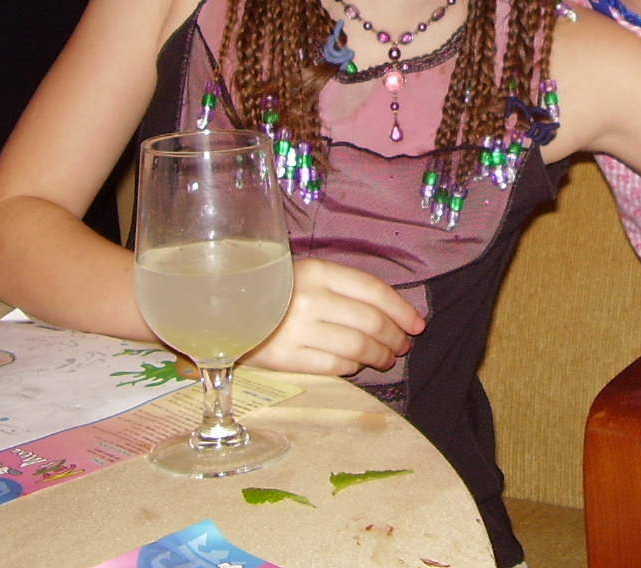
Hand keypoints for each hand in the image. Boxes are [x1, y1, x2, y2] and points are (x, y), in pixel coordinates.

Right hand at [242, 258, 424, 376]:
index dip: (401, 310)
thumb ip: (345, 289)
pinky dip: (353, 368)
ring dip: (380, 356)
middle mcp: (310, 299)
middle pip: (370, 323)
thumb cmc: (277, 291)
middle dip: (394, 337)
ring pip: (356, 347)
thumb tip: (392, 313)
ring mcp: (296, 330)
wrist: (223, 308)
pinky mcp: (285, 358)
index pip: (374, 291)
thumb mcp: (309, 275)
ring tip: (387, 359)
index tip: (417, 324)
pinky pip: (334, 367)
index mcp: (318, 272)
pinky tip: (358, 366)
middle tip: (402, 345)